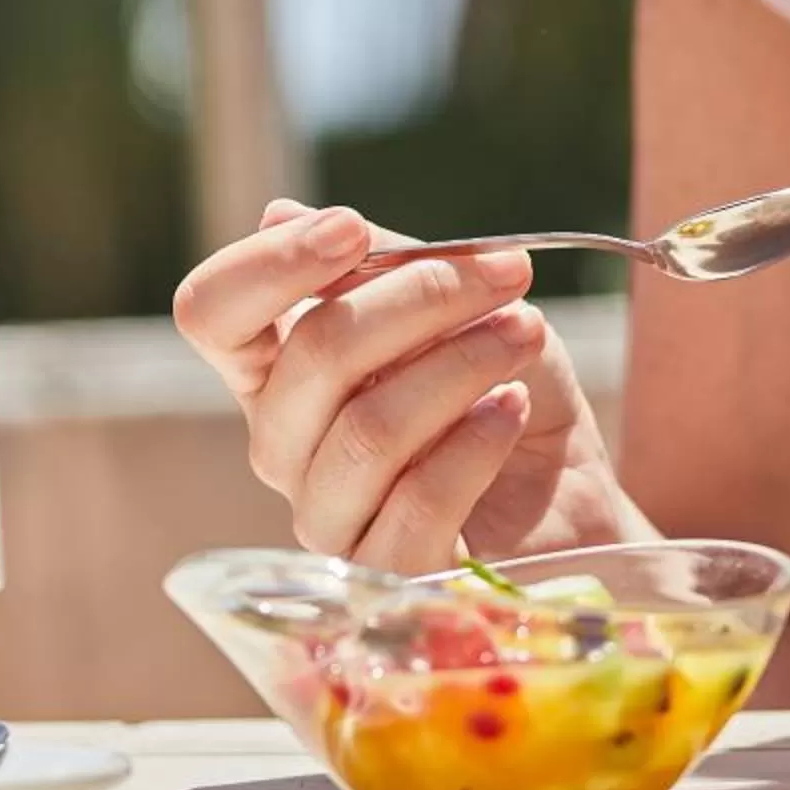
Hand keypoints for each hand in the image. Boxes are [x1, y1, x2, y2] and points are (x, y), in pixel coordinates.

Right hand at [173, 200, 647, 572]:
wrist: (577, 504)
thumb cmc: (508, 397)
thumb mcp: (461, 308)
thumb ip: (383, 266)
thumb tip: (280, 213)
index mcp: (279, 372)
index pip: (211, 314)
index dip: (267, 264)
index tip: (350, 229)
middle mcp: (285, 447)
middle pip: (311, 356)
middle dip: (418, 297)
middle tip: (505, 272)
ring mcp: (329, 520)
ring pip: (367, 428)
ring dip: (460, 363)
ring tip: (524, 332)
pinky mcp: (391, 577)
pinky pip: (417, 502)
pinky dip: (476, 441)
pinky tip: (513, 408)